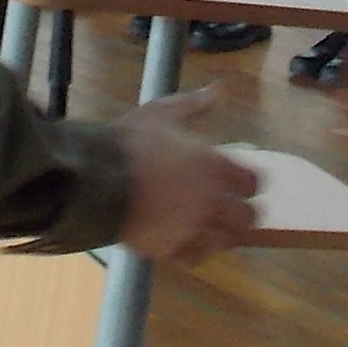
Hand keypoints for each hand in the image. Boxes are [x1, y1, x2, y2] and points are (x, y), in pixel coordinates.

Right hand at [112, 90, 262, 267]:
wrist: (94, 180)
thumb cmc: (130, 143)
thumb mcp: (162, 112)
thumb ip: (193, 103)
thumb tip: (216, 89)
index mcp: (215, 166)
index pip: (253, 183)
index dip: (248, 182)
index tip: (240, 180)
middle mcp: (211, 201)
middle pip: (249, 217)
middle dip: (243, 211)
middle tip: (232, 206)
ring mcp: (192, 229)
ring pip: (228, 241)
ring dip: (225, 233)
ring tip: (214, 226)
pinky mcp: (170, 250)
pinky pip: (197, 257)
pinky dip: (198, 250)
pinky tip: (190, 240)